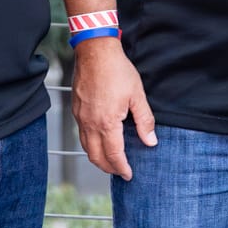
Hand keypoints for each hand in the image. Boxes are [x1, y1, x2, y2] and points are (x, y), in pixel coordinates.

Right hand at [71, 36, 157, 179]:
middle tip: (120, 172)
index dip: (122, 167)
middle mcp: (90, 124)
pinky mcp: (76, 110)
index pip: (114, 155)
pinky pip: (82, 135)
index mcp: (107, 123)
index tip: (129, 175)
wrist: (95, 52)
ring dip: (98, 158)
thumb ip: (145, 120)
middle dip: (108, 168)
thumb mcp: (138, 95)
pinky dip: (90, 144)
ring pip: (86, 147)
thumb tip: (151, 141)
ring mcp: (80, 117)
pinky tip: (100, 141)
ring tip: (110, 161)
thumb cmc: (117, 71)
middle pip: (96, 156)